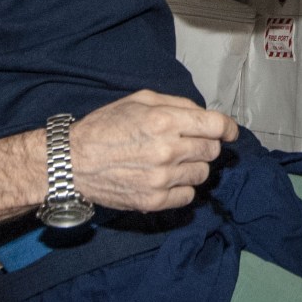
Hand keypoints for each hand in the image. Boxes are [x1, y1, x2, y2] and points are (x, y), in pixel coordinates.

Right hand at [63, 90, 238, 212]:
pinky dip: (182, 188)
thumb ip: (177, 104)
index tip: (229, 132)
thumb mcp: (139, 100)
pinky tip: (166, 179)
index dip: (228, 128)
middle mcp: (167, 150)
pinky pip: (188, 196)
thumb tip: (204, 115)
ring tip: (172, 162)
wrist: (72, 162)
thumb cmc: (104, 127)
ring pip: (203, 174)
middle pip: (212, 150)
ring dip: (193, 166)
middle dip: (205, 145)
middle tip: (187, 144)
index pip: (216, 126)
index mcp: (164, 121)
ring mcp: (161, 178)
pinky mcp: (154, 201)